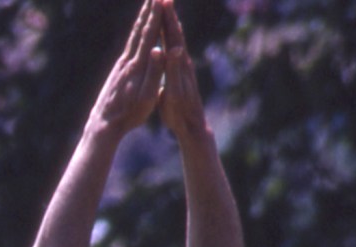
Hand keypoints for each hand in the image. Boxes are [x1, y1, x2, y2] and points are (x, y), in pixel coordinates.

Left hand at [91, 0, 165, 135]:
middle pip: (139, 31)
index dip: (156, 16)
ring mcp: (121, 66)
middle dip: (149, 11)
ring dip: (142, 20)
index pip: (149, 35)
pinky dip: (135, 35)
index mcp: (137, 66)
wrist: (103, 126)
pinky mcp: (117, 73)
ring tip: (148, 6)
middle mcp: (127, 62)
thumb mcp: (146, 96)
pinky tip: (137, 33)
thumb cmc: (129, 115)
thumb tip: (157, 49)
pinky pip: (129, 47)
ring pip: (133, 38)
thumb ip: (153, 72)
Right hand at [155, 0, 207, 138]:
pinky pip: (172, 51)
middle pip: (175, 33)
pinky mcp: (179, 74)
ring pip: (175, 41)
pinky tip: (166, 39)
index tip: (163, 1)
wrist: (192, 125)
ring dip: (170, 25)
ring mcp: (182, 67)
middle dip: (169, 15)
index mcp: (179, 64)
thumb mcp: (174, 92)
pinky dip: (168, 40)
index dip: (167, 19)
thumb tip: (174, 49)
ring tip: (165, 11)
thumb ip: (173, 70)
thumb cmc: (180, 112)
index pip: (172, 36)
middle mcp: (183, 62)